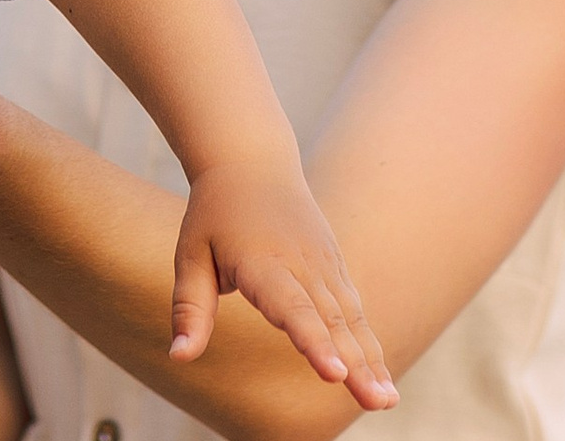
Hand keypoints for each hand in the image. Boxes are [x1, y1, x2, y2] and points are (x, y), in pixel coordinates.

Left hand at [172, 151, 396, 412]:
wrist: (251, 161)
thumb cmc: (214, 213)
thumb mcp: (190, 253)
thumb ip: (190, 308)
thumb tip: (178, 357)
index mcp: (261, 262)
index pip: (290, 307)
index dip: (312, 341)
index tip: (333, 373)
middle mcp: (300, 265)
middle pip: (329, 320)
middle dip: (354, 365)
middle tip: (376, 403)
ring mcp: (323, 265)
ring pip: (349, 319)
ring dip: (371, 361)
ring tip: (386, 401)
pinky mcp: (335, 267)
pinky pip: (355, 310)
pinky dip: (370, 345)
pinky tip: (382, 380)